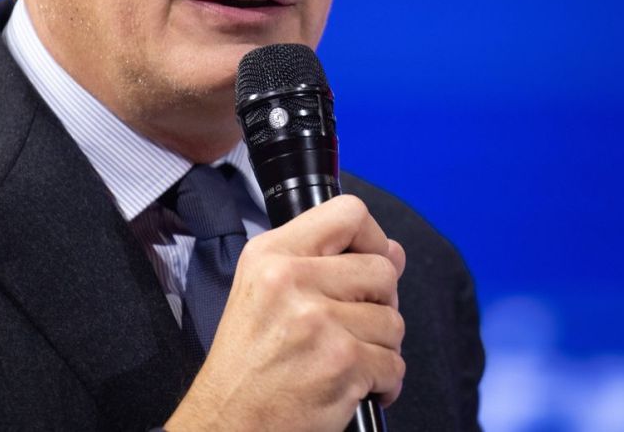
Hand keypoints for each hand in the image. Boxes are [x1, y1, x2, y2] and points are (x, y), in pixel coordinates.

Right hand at [163, 195, 406, 431]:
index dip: (372, 238)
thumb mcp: (266, 292)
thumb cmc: (247, 364)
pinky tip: (354, 386)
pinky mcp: (342, 362)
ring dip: (379, 347)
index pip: (349, 213)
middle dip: (380, 303)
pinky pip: (394, 363)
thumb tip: (394, 250)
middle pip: (383, 269)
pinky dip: (383, 382)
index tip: (368, 262)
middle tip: (353, 327)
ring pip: (393, 321)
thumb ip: (326, 263)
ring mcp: (319, 321)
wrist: (228, 424)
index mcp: (272, 255)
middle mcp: (292, 280)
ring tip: (345, 360)